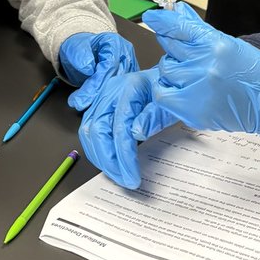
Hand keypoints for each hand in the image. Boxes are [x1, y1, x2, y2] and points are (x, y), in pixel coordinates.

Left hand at [59, 31, 139, 111]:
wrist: (81, 54)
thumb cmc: (80, 49)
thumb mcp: (74, 49)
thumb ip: (81, 56)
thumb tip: (88, 68)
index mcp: (114, 43)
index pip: (110, 64)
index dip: (97, 82)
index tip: (85, 95)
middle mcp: (125, 54)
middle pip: (117, 77)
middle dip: (99, 93)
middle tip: (81, 103)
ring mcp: (128, 67)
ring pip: (120, 87)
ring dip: (103, 99)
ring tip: (87, 106)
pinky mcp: (127, 80)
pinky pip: (120, 91)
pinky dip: (107, 100)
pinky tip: (96, 107)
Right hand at [79, 69, 176, 187]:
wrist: (167, 78)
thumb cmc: (170, 89)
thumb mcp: (169, 103)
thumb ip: (153, 117)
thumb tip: (135, 133)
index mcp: (130, 87)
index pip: (120, 128)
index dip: (124, 156)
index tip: (133, 177)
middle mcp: (111, 91)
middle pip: (97, 130)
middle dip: (108, 161)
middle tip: (124, 180)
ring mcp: (103, 97)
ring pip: (89, 132)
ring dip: (100, 158)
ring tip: (117, 175)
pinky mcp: (100, 106)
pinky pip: (90, 130)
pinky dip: (97, 149)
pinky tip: (109, 162)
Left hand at [135, 3, 259, 158]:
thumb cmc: (254, 73)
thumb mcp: (228, 44)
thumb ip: (199, 30)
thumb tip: (178, 11)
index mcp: (217, 45)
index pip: (180, 27)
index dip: (163, 21)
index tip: (152, 18)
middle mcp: (207, 65)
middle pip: (170, 48)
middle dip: (175, 49)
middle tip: (187, 55)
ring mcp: (199, 89)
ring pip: (165, 70)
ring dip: (174, 70)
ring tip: (193, 75)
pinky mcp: (194, 110)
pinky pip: (163, 94)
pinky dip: (167, 90)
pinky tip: (181, 88)